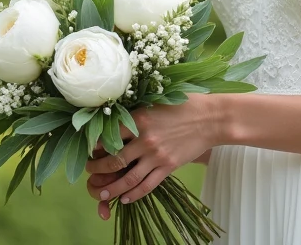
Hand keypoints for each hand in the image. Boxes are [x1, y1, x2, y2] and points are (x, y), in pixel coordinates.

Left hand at [84, 95, 219, 210]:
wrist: (211, 118)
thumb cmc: (185, 105)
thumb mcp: (157, 101)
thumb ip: (138, 112)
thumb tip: (119, 117)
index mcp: (140, 120)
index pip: (109, 136)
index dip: (94, 146)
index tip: (89, 150)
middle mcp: (145, 140)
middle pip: (114, 160)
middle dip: (97, 169)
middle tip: (90, 173)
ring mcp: (157, 156)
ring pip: (128, 178)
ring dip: (112, 188)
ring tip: (102, 194)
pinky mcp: (168, 167)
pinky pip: (147, 186)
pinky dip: (134, 195)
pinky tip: (126, 198)